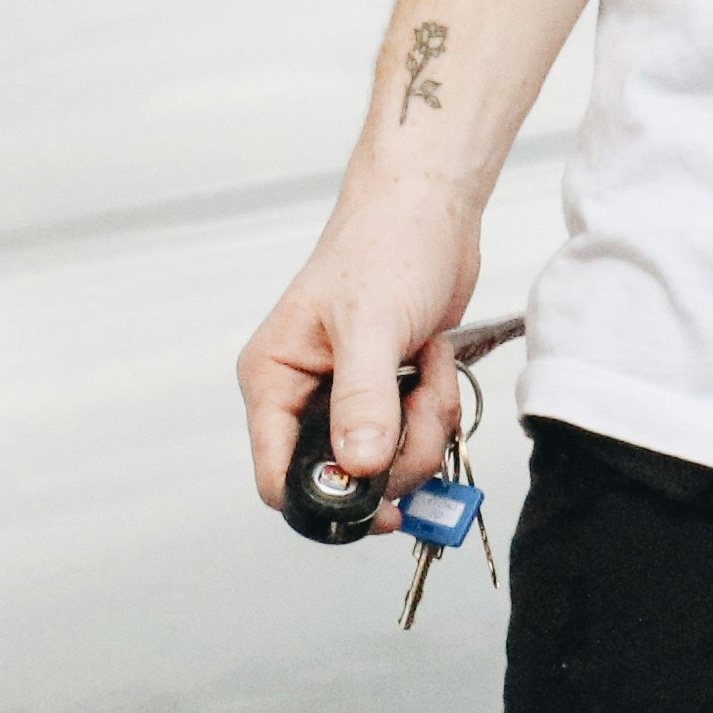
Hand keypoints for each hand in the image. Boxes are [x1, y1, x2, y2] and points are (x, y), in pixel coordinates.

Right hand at [238, 172, 481, 507]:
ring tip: (426, 364)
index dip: (325, 502)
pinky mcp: (389, 397)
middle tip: (418, 407)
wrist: (433, 211)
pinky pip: (416, 439)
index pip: (277, 476)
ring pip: (388, 465)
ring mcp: (350, 400)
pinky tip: (434, 359)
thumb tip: (358, 465)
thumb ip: (362, 398)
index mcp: (274, 379)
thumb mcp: (370, 324)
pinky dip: (437, 409)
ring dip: (424, 425)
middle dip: (395, 454)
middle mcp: (306, 396)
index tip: (377, 501)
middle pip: (345, 480)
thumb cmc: (385, 245)